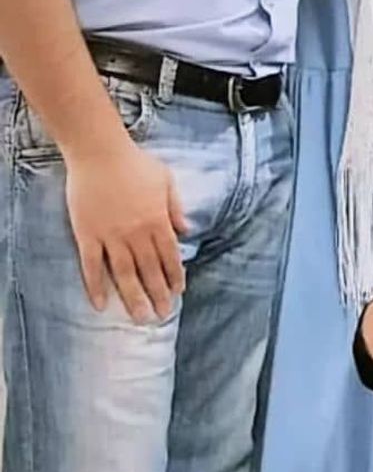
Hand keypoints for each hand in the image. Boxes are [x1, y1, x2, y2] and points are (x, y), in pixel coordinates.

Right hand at [65, 142, 186, 323]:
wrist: (99, 153)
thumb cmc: (135, 163)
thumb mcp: (166, 180)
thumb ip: (176, 207)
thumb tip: (186, 230)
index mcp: (157, 219)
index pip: (170, 255)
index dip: (175, 275)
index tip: (178, 292)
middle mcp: (136, 232)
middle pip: (149, 270)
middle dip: (158, 294)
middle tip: (162, 316)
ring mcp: (110, 236)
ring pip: (124, 274)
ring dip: (133, 298)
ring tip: (140, 318)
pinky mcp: (87, 235)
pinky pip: (91, 267)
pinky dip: (96, 287)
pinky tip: (100, 304)